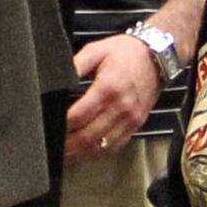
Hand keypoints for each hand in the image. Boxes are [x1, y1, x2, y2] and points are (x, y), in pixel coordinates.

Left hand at [63, 34, 160, 164]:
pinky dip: (99, 152)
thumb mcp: (96, 50)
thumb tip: (56, 80)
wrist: (157, 56)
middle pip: (89, 136)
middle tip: (52, 149)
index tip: (49, 129)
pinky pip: (116, 145)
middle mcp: (121, 107)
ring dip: (81, 154)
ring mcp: (131, 118)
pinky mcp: (137, 124)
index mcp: (108, 87)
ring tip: (65, 156)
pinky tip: (86, 153)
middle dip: (68, 146)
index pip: (79, 116)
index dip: (62, 126)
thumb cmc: (126, 52)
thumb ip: (75, 65)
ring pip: (102, 145)